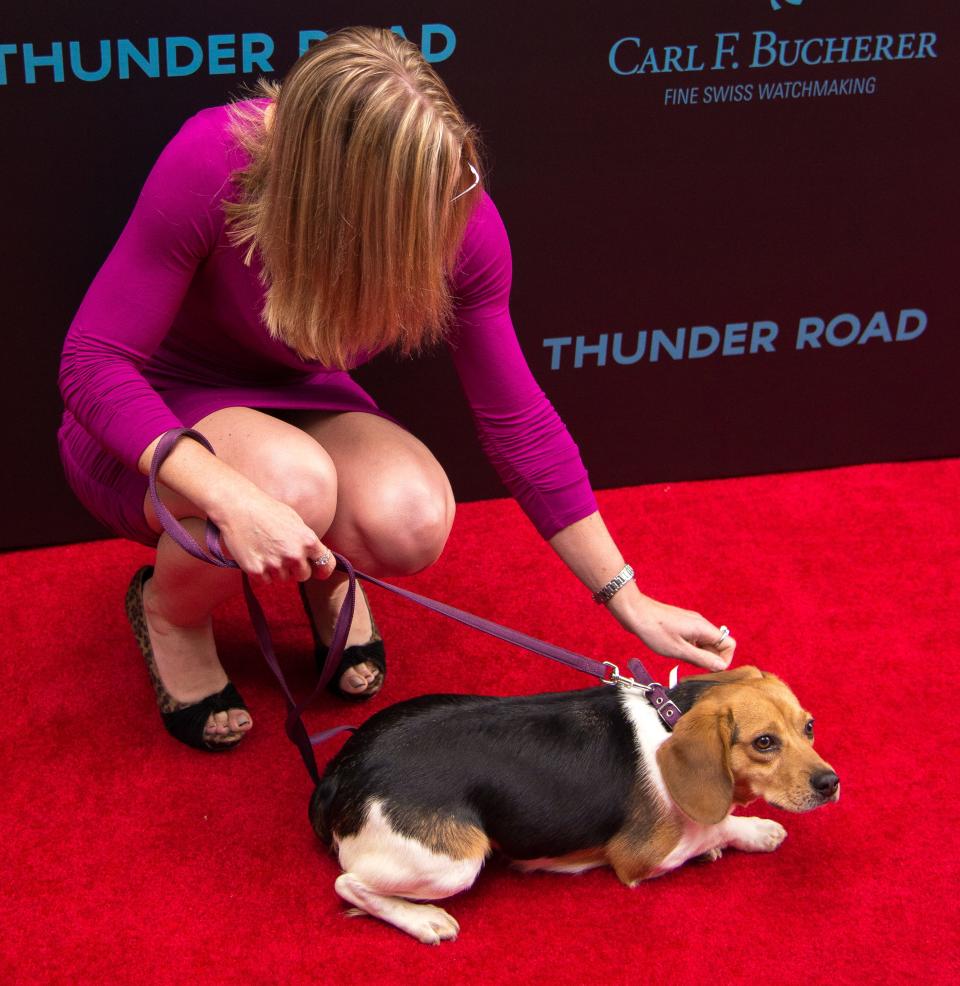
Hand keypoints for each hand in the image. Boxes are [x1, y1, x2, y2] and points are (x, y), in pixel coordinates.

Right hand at [214, 487, 333, 585]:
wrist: (238, 507)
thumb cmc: (267, 510)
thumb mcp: (295, 522)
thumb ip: (305, 541)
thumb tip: (312, 558)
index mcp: (308, 541)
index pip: (326, 564)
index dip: (322, 569)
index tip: (319, 572)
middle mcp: (294, 555)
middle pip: (303, 576)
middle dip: (295, 569)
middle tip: (282, 555)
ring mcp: (275, 564)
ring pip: (282, 578)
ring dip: (276, 570)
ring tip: (265, 549)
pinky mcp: (256, 571)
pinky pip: (265, 581)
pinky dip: (261, 572)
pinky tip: (255, 555)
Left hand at [612, 593, 735, 671]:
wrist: (634, 611)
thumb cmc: (654, 629)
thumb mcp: (678, 650)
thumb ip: (702, 659)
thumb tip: (721, 666)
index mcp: (703, 628)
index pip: (729, 644)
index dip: (724, 659)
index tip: (711, 669)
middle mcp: (700, 623)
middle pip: (718, 644)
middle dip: (710, 658)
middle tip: (692, 666)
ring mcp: (691, 623)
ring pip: (705, 643)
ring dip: (699, 654)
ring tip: (681, 658)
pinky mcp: (681, 625)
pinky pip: (694, 639)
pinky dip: (690, 648)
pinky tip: (676, 652)